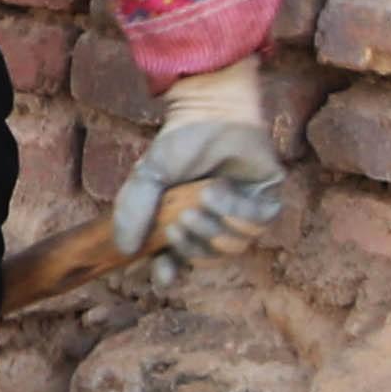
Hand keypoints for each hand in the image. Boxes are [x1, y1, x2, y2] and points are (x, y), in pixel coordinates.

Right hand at [114, 64, 288, 288]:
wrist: (211, 114)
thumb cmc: (178, 144)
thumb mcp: (146, 178)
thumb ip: (132, 211)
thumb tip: (123, 251)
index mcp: (183, 221)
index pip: (177, 259)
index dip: (169, 272)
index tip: (163, 277)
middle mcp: (215, 222)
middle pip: (208, 257)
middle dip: (193, 246)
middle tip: (180, 221)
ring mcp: (242, 214)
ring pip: (236, 245)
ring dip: (215, 227)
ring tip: (200, 198)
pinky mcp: (267, 202)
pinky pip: (257, 223)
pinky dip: (236, 210)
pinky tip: (218, 189)